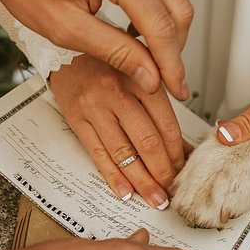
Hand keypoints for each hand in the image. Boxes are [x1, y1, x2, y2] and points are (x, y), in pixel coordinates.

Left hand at [0, 0, 192, 98]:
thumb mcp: (65, 27)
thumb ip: (115, 52)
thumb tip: (149, 75)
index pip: (161, 26)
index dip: (171, 64)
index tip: (176, 89)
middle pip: (178, 11)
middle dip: (175, 51)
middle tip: (166, 82)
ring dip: (167, 34)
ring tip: (151, 64)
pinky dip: (156, 15)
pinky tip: (139, 37)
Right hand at [49, 54, 184, 208]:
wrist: (66, 50)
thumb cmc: (108, 62)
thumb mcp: (141, 71)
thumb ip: (162, 105)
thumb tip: (182, 146)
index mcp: (140, 78)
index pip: (166, 124)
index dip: (177, 153)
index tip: (183, 169)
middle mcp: (117, 92)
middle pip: (147, 142)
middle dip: (163, 172)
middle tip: (172, 190)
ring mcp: (95, 107)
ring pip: (124, 153)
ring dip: (142, 181)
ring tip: (155, 198)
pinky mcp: (76, 119)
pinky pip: (97, 154)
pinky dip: (113, 176)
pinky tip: (125, 192)